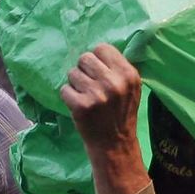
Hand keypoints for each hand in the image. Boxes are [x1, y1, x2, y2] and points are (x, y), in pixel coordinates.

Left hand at [59, 44, 142, 159]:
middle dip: (84, 70)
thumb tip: (95, 50)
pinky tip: (78, 105)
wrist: (114, 145)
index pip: (102, 48)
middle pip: (85, 58)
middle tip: (89, 85)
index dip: (97, 59)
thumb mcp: (130, 88)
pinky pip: (64, 89)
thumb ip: (117, 68)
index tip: (98, 72)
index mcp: (128, 74)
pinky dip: (68, 97)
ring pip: (72, 73)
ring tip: (85, 96)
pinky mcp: (81, 106)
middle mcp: (113, 82)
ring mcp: (97, 94)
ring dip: (75, 84)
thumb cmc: (120, 113)